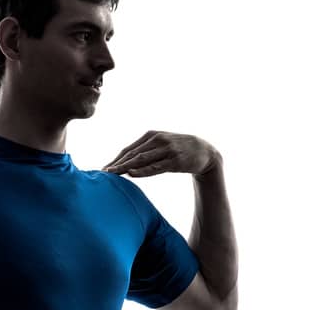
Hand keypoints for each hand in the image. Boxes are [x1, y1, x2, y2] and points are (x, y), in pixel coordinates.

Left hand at [102, 130, 220, 177]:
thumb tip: (127, 163)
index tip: (104, 169)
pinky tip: (131, 174)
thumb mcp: (162, 145)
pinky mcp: (175, 160)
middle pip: (132, 154)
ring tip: (113, 173)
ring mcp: (167, 150)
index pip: (129, 149)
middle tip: (103, 173)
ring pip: (141, 159)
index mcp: (151, 135)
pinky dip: (142, 170)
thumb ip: (147, 151)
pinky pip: (155, 167)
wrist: (205, 151)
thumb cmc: (179, 149)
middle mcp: (158, 140)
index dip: (116, 159)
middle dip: (117, 164)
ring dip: (125, 167)